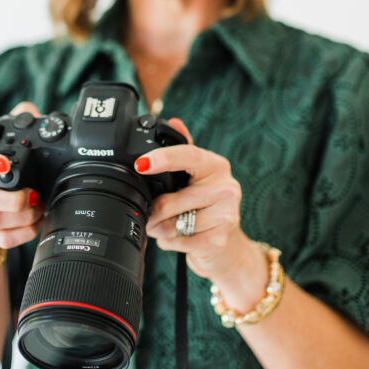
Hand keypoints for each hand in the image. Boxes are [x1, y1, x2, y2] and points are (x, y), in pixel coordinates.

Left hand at [135, 117, 254, 282]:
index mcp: (216, 166)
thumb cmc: (207, 207)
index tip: (141, 164)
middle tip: (150, 213)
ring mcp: (225, 215)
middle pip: (171, 199)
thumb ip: (183, 150)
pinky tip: (180, 238)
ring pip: (172, 223)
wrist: (227, 247)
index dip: (163, 158)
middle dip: (153, 210)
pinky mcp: (218, 240)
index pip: (188, 155)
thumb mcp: (197, 176)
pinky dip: (170, 243)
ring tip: (168, 226)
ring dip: (159, 229)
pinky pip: (178, 241)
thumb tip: (174, 121)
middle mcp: (225, 187)